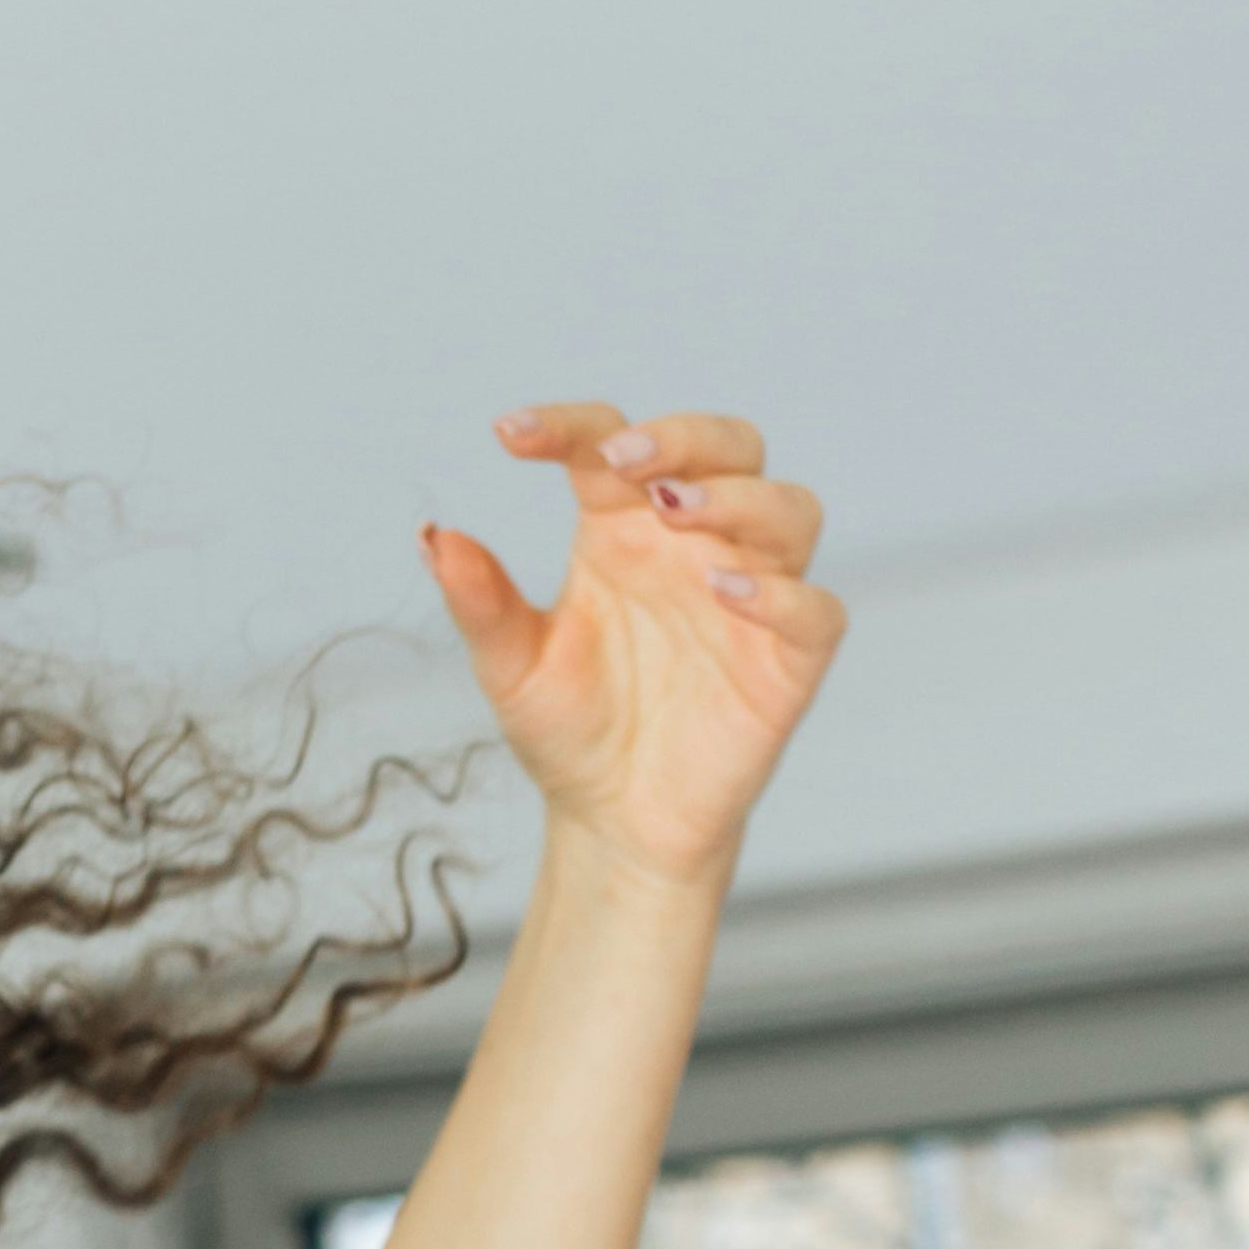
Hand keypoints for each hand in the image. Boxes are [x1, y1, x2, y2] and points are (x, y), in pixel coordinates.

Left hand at [423, 406, 843, 895]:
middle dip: (682, 437)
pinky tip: (727, 595)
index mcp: (622, 529)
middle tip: (623, 463)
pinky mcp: (788, 661)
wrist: (615, 824)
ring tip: (676, 514)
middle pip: (727, 446)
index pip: (610, 443)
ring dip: (737, 498)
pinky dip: (782, 595)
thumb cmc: (570, 731)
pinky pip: (815, 612)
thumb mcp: (512, 669)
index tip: (508, 434)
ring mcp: (751, 598)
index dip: (567, 425)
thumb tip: (432, 537)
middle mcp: (693, 547)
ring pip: (787, 509)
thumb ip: (481, 603)